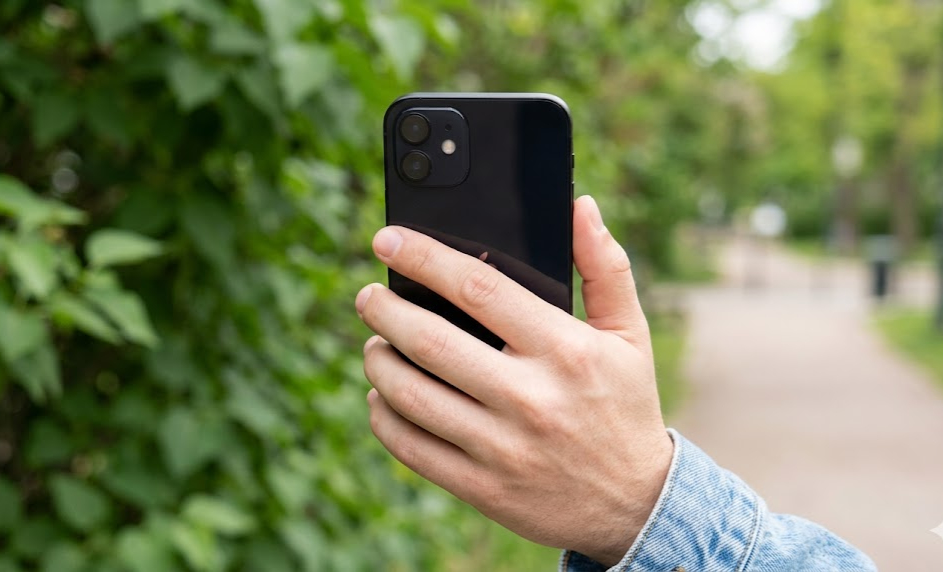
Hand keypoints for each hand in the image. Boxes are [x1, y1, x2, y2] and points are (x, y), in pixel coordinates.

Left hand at [355, 196, 672, 565]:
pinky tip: (382, 396)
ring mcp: (503, 447)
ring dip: (378, 361)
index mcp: (565, 350)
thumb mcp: (629, 333)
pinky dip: (384, 416)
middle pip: (430, 341)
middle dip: (384, 310)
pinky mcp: (483, 487)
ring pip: (411, 395)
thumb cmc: (624, 405)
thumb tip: (578, 205)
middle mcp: (531, 398)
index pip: (478, 288)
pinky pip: (412, 447)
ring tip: (375, 343)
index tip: (388, 240)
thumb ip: (604, 265)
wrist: (636, 503)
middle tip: (368, 296)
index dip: (424, 258)